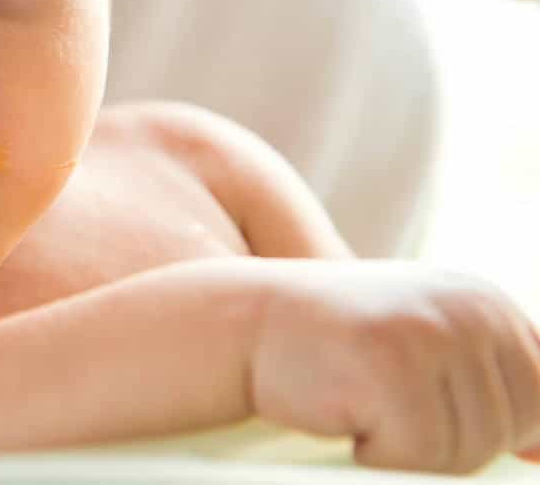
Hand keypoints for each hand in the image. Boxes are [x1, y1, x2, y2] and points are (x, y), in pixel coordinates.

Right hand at [249, 260, 539, 473]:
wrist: (244, 322)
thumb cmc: (335, 348)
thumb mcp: (424, 346)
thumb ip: (487, 381)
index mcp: (486, 302)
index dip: (512, 434)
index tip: (448, 431)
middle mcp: (468, 309)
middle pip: (508, 429)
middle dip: (452, 446)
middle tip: (389, 417)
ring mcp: (431, 332)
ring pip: (466, 451)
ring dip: (409, 453)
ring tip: (363, 410)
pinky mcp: (392, 364)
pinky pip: (415, 455)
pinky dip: (375, 454)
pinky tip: (342, 416)